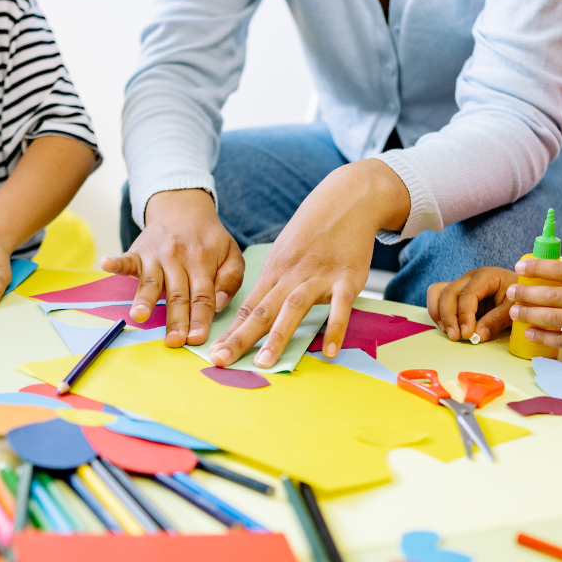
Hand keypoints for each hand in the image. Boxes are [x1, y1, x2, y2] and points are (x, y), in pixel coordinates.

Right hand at [100, 189, 244, 346]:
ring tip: (139, 315)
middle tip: (173, 341)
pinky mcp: (138, 252)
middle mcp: (179, 260)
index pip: (203, 297)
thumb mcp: (231, 253)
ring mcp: (156, 256)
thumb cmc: (208, 238)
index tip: (197, 339)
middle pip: (177, 295)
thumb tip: (219, 304)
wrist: (183, 207)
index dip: (200, 319)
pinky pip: (126, 259)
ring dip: (145, 299)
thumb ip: (231, 279)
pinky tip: (105, 265)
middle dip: (176, 320)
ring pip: (151, 282)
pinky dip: (115, 263)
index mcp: (203, 263)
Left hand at [209, 160, 408, 366]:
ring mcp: (319, 276)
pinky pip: (340, 307)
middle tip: (221, 360)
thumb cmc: (314, 230)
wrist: (348, 199)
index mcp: (274, 271)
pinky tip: (331, 351)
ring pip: (293, 309)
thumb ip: (274, 283)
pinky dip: (335, 328)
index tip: (213, 352)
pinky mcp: (348, 278)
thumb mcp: (285, 252)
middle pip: (261, 310)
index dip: (230, 331)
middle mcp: (291, 275)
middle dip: (240, 338)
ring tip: (265, 362)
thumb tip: (254, 312)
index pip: (248, 306)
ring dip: (278, 336)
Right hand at [428, 267, 517, 342]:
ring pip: (438, 293)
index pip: (467, 294)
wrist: (523, 294)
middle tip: (456, 337)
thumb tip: (477, 335)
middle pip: (448, 293)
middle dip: (449, 317)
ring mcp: (461, 285)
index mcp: (486, 276)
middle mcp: (469, 278)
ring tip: (450, 332)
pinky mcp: (456, 294)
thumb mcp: (514, 309)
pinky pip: (437, 297)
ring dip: (440, 314)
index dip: (464, 315)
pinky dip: (438, 312)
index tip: (467, 333)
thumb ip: (496, 321)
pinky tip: (447, 327)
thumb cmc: (520, 298)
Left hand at [507, 258, 561, 357]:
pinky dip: (544, 336)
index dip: (540, 267)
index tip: (521, 266)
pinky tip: (529, 333)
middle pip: (554, 294)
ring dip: (530, 314)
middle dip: (527, 293)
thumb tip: (556, 275)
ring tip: (513, 311)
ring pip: (555, 317)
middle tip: (511, 291)